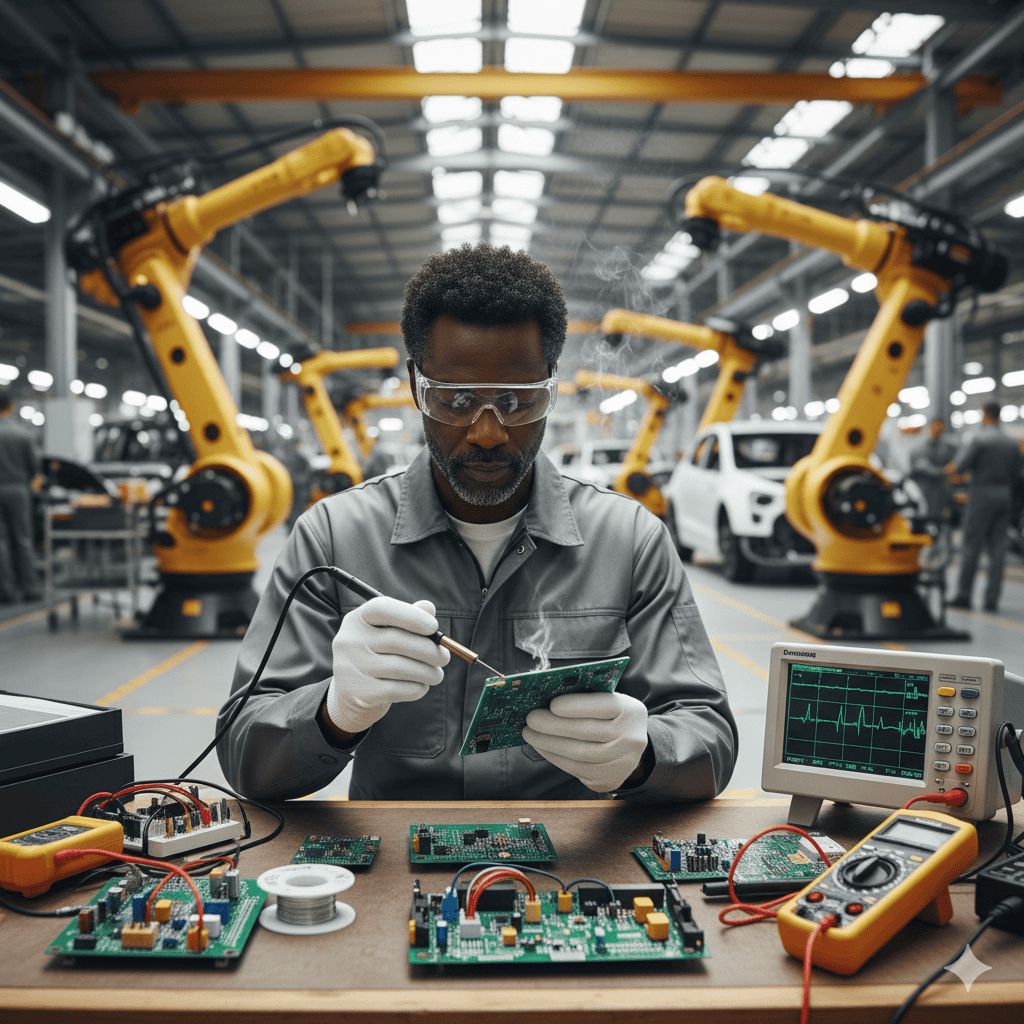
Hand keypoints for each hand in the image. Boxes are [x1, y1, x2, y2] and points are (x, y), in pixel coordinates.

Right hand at [324, 597, 448, 735]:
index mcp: (357, 619)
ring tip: (437, 675)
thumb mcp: (388, 632)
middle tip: (445, 657)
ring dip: (426, 672)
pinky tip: (422, 687)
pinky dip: (415, 688)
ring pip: (399, 667)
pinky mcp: (357, 692)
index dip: (411, 616)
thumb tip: (429, 608)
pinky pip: (394, 689)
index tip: (434, 627)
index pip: (382, 608)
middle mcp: (349, 640)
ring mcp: (350, 667)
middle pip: (395, 640)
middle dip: (428, 650)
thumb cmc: (378, 655)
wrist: (351, 692)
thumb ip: (408, 617)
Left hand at [521, 691, 648, 792]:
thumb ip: (586, 699)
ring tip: (530, 733)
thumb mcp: (608, 702)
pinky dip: (554, 757)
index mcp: (631, 710)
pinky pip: (576, 769)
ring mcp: (621, 763)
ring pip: (579, 753)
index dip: (576, 706)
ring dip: (548, 743)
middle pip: (587, 731)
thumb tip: (547, 700)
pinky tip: (541, 747)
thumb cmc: (610, 717)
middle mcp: (631, 738)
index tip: (551, 704)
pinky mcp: (608, 780)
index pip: (603, 705)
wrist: (631, 745)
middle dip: (554, 725)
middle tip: (531, 719)